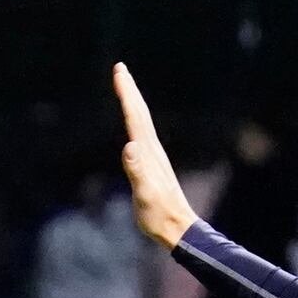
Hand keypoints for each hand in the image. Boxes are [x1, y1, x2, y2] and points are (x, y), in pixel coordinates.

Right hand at [113, 63, 197, 249]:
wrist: (178, 228)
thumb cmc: (159, 215)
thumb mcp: (145, 195)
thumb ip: (137, 171)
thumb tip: (129, 146)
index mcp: (147, 152)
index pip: (135, 116)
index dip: (126, 93)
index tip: (119, 71)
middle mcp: (152, 150)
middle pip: (139, 113)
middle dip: (129, 90)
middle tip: (120, 69)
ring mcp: (153, 158)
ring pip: (141, 122)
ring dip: (133, 103)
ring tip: (125, 89)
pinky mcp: (152, 166)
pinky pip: (141, 136)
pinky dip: (135, 123)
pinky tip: (134, 126)